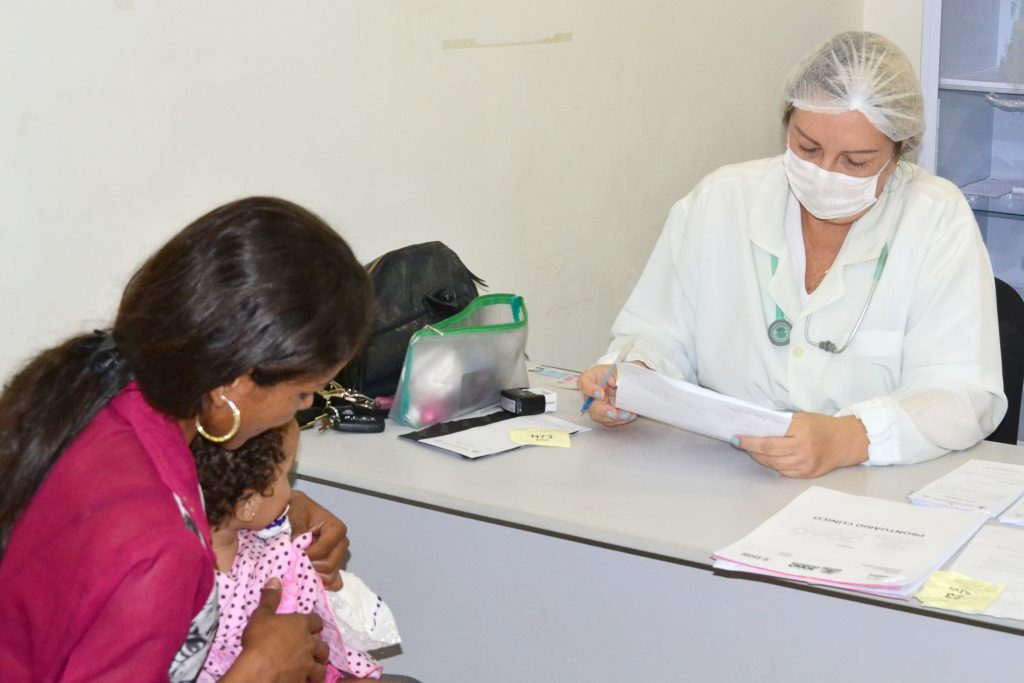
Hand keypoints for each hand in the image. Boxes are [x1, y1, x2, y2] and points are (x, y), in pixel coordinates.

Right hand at [229, 578, 329, 682]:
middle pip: (323, 645)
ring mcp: (308, 664)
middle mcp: (309, 643)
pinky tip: (306, 680)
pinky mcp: (304, 680)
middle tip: (313, 648)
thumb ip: (270, 598)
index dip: (314, 623)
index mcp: (301, 625)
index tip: (311, 625)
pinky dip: (310, 680)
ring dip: (319, 665)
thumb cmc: (259, 640)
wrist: (258, 671)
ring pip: (321, 665)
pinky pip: (313, 681)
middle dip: (319, 646)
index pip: (316, 620)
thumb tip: (275, 579)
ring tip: (314, 667)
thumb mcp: (261, 616)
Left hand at [288, 490, 347, 590]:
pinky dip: (321, 583)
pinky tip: (309, 577)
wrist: (295, 511)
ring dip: (313, 575)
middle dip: (310, 566)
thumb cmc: (297, 510)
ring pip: (330, 576)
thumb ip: (298, 528)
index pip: (324, 549)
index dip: (307, 555)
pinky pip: (334, 583)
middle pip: (330, 566)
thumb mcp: (296, 513)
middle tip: (295, 561)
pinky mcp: (334, 567)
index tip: (293, 553)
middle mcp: (342, 544)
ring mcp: (339, 557)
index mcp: (337, 529)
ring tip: (300, 566)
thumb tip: (298, 546)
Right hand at [578, 363, 637, 425]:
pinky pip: (608, 420)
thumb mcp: (619, 369)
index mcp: (592, 377)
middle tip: (614, 413)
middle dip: (603, 411)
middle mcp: (591, 393)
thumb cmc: (619, 373)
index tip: (600, 394)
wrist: (627, 380)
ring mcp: (597, 404)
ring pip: (598, 416)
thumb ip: (618, 375)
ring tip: (627, 415)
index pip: (584, 382)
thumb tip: (615, 383)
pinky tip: (628, 416)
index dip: (590, 389)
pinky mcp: (604, 413)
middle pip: (591, 404)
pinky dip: (619, 420)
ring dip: (613, 418)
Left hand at [735, 413, 868, 477]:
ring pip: (774, 464)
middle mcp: (804, 450)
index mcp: (801, 431)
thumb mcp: (801, 418)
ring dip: (759, 457)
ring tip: (751, 450)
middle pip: (769, 454)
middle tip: (740, 443)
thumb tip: (755, 428)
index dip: (750, 441)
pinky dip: (772, 465)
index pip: (768, 439)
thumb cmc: (820, 426)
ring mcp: (806, 464)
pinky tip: (766, 458)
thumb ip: (781, 424)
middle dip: (751, 449)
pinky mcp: (807, 474)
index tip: (737, 438)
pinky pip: (783, 472)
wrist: (845, 441)